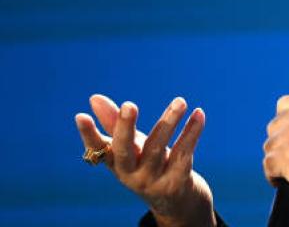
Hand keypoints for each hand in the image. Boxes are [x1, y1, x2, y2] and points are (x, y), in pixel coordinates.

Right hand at [75, 94, 215, 226]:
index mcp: (116, 164)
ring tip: (180, 101)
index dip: (88, 135)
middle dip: (125, 128)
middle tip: (128, 105)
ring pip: (158, 148)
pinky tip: (198, 113)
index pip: (99, 149)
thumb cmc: (148, 165)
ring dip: (169, 121)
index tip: (80, 116)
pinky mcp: (176, 181)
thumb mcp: (132, 146)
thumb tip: (94, 98)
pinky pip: (184, 153)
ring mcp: (153, 180)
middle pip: (125, 151)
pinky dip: (192, 132)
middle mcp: (131, 174)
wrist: (176, 201)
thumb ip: (115, 123)